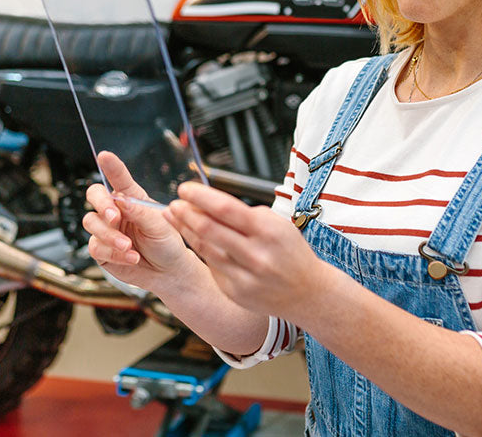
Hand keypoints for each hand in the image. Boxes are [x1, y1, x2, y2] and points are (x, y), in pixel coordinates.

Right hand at [83, 151, 194, 292]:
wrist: (168, 272)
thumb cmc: (167, 243)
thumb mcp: (160, 225)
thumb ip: (140, 212)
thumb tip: (120, 200)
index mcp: (132, 198)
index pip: (119, 178)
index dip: (111, 166)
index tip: (104, 155)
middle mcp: (116, 211)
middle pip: (94, 196)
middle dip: (102, 204)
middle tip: (115, 216)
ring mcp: (106, 230)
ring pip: (92, 223)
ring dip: (110, 235)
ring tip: (129, 247)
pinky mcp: (102, 250)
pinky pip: (96, 247)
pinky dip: (113, 254)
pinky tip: (131, 257)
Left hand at [163, 181, 330, 320]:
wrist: (308, 293)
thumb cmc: (293, 254)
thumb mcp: (278, 224)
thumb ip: (247, 215)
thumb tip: (211, 204)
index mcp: (267, 231)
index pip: (225, 208)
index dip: (200, 197)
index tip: (185, 189)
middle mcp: (255, 254)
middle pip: (209, 229)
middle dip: (186, 213)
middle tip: (173, 204)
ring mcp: (244, 276)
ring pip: (205, 248)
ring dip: (186, 230)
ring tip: (174, 218)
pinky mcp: (236, 291)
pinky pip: (212, 265)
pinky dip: (201, 250)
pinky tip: (192, 239)